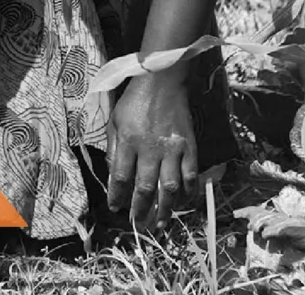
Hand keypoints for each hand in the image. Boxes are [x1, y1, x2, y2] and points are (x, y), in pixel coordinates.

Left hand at [106, 72, 198, 231]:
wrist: (163, 81)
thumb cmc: (134, 100)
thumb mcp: (115, 120)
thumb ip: (114, 147)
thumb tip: (114, 173)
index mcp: (128, 140)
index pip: (120, 177)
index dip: (117, 196)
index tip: (115, 208)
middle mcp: (150, 148)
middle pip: (145, 187)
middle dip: (141, 209)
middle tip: (138, 224)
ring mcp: (172, 149)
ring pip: (170, 187)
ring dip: (166, 209)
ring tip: (162, 223)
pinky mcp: (190, 147)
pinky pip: (190, 175)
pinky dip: (188, 192)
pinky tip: (183, 201)